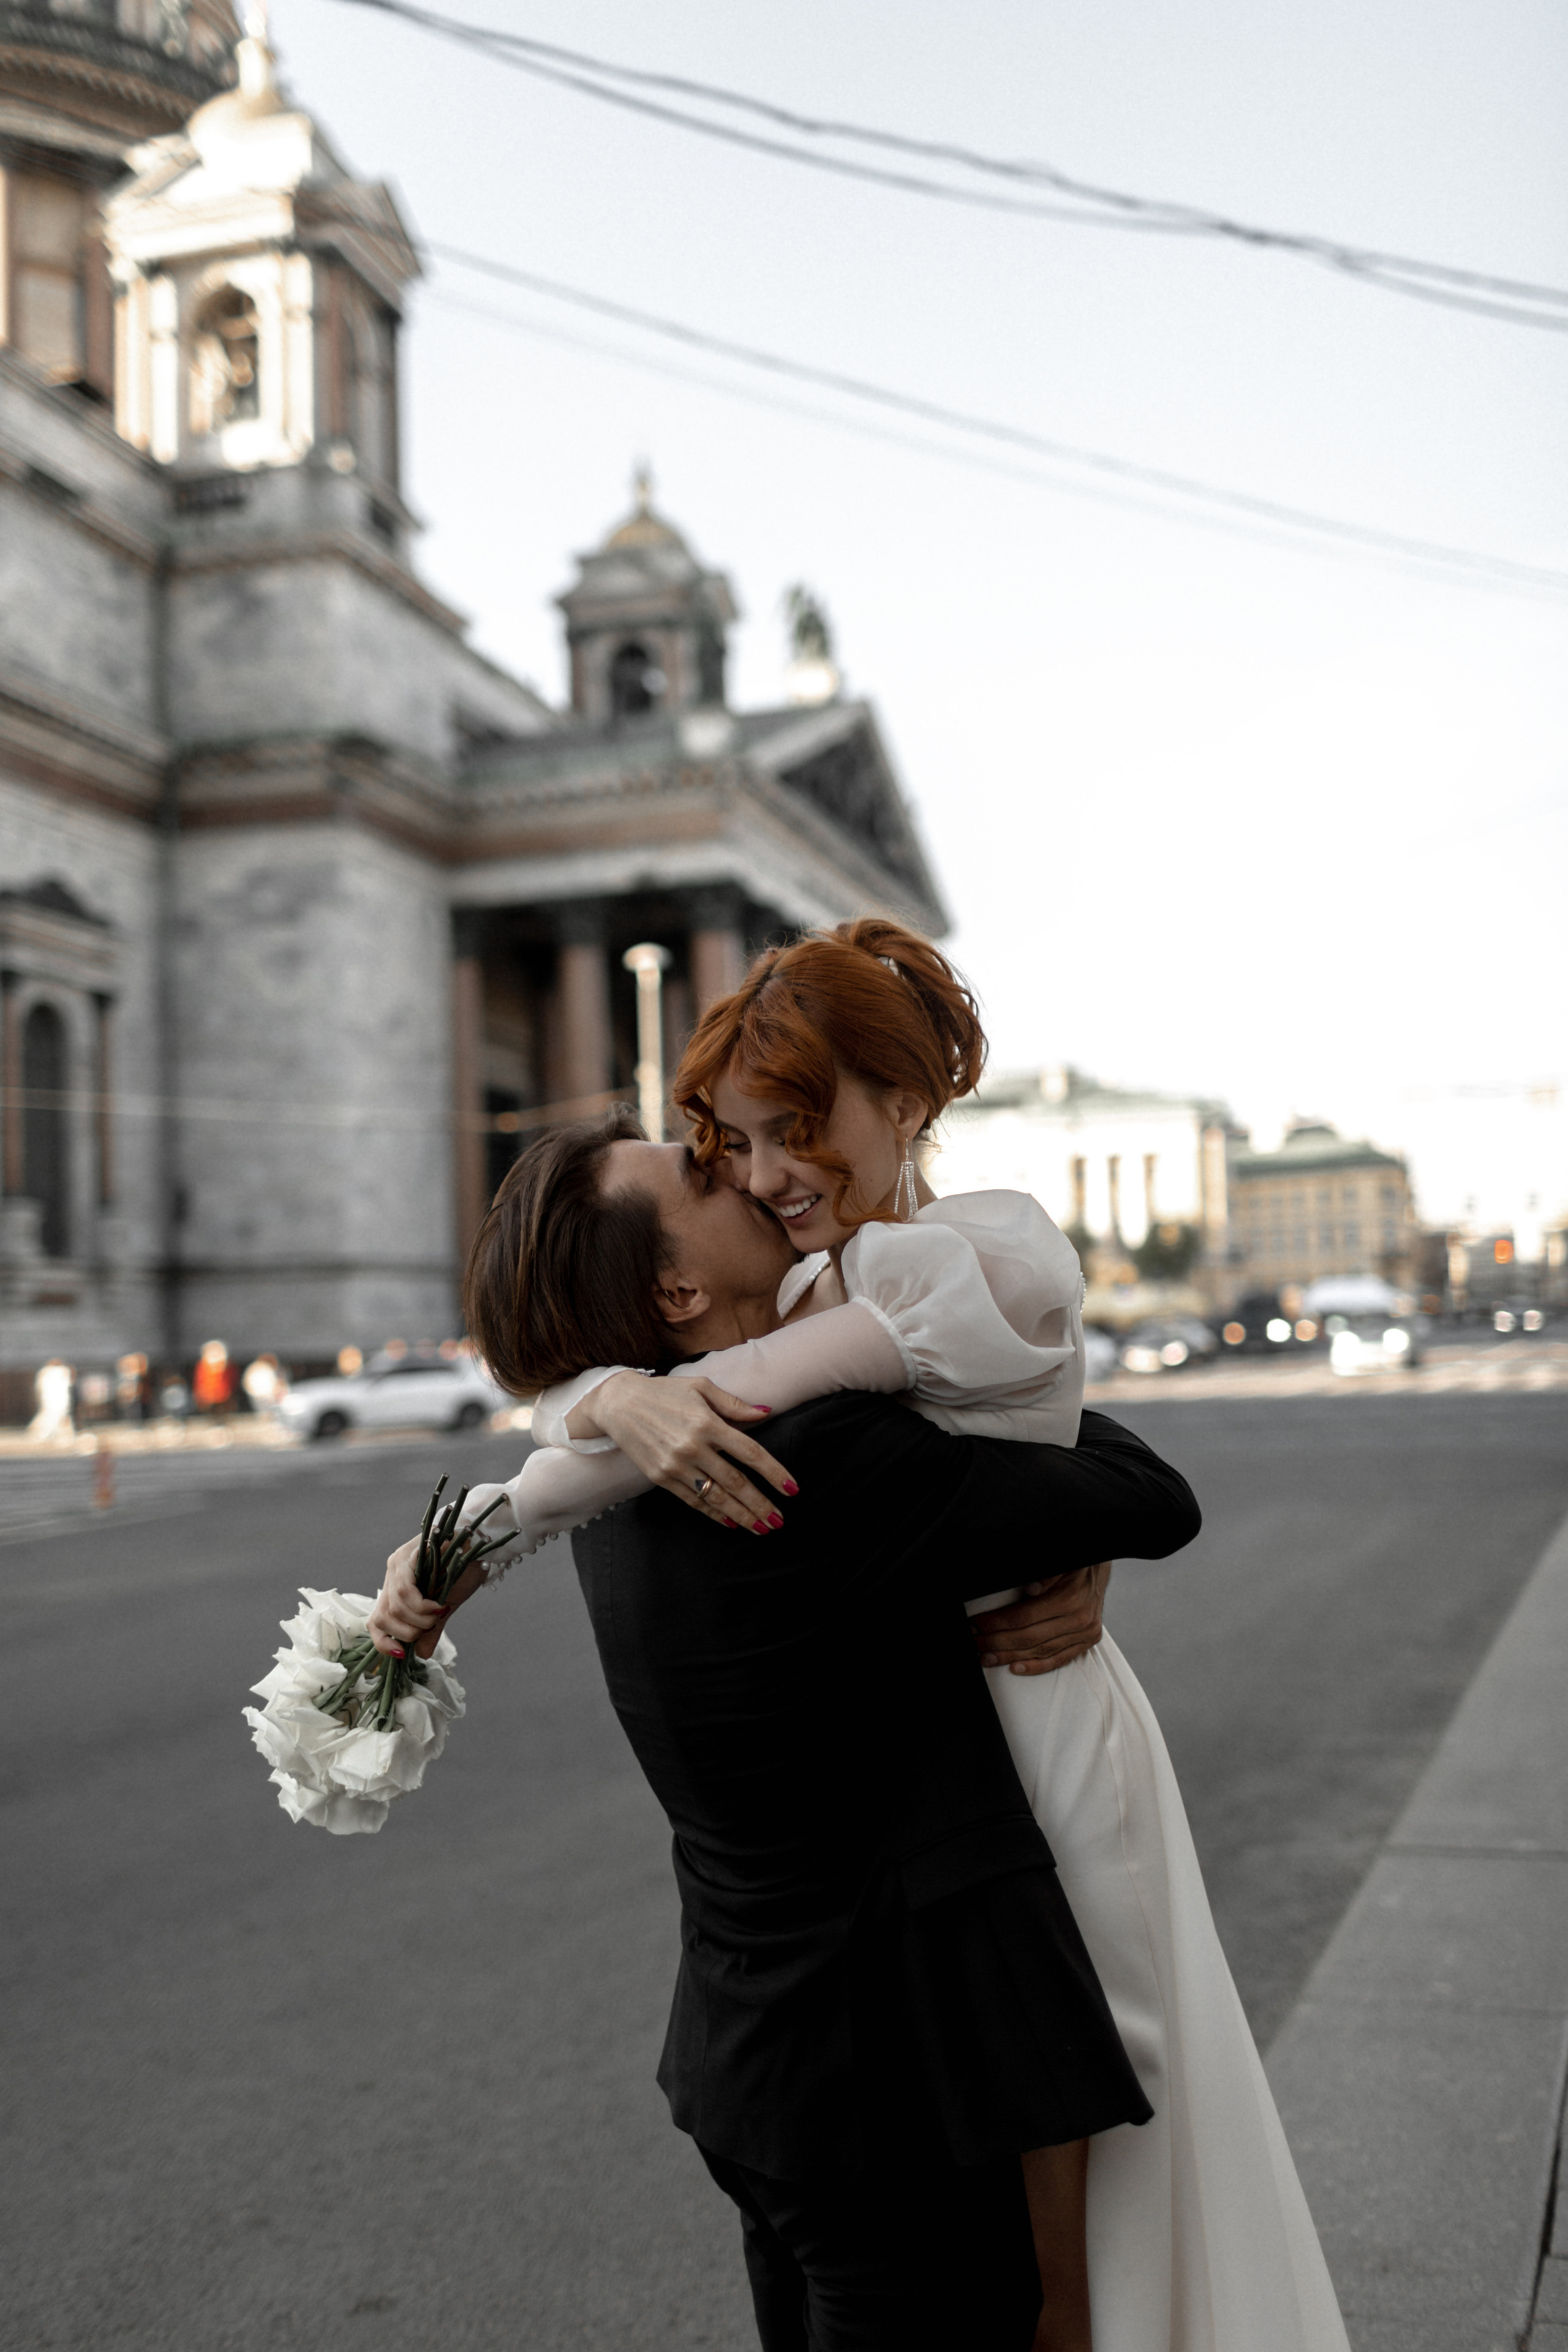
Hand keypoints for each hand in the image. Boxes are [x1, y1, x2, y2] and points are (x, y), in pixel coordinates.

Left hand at [368, 1537, 485, 1658]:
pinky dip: (422, 1607)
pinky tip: (438, 1607)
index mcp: (395, 1588)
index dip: (383, 1642)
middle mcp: (391, 1575)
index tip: (400, 1654)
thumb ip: (431, 1629)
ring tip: (438, 1614)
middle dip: (408, 1632)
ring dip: (418, 1621)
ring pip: (394, 1608)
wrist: (480, 1544)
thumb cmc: (464, 1572)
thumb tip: (422, 1654)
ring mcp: (396, 1564)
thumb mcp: (444, 1607)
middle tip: (432, 1625)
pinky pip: (405, 1591)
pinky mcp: (406, 1556)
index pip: (376, 1622)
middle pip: (382, 1618)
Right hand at [576, 1373, 797, 1531]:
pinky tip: (731, 1522)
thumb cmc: (665, 1392)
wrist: (618, 1403)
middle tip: (780, 1521)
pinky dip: (714, 1514)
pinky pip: (693, 1501)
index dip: (773, 1472)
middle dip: (761, 1504)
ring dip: (742, 1515)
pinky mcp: (661, 1477)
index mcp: (707, 1422)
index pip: (749, 1452)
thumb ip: (735, 1404)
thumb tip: (767, 1412)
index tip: (792, 1489)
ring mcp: (675, 1465)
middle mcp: (692, 1447)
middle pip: (736, 1482)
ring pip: (716, 1497)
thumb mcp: (701, 1388)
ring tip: (762, 1528)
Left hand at [971, 1563, 1111, 1675]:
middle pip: (1029, 1637)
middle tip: (975, 1643)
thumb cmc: (1072, 1564)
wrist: (1098, 1568)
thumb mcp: (1059, 1561)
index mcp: (1070, 1599)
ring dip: (1010, 1656)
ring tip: (987, 1657)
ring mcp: (1085, 1633)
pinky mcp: (1087, 1641)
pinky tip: (1016, 1668)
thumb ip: (1046, 1575)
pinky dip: (1036, 1666)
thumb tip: (1030, 1588)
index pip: (1023, 1617)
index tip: (976, 1625)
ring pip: (1041, 1650)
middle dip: (997, 1642)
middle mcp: (1079, 1619)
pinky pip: (1059, 1659)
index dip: (996, 1623)